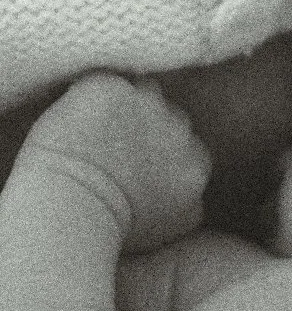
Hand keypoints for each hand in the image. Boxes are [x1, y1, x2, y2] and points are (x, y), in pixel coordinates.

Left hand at [25, 73, 211, 253]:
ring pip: (143, 92)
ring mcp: (149, 107)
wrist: (75, 207)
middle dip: (147, 125)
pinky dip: (91, 95)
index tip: (135, 160)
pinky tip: (76, 114)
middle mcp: (181, 132)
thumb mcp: (172, 226)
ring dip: (125, 103)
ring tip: (94, 124)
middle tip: (113, 143)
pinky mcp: (116, 90)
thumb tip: (192, 196)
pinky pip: (107, 82)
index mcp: (196, 167)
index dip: (159, 150)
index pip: (186, 147)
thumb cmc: (114, 228)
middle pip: (169, 116)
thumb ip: (191, 204)